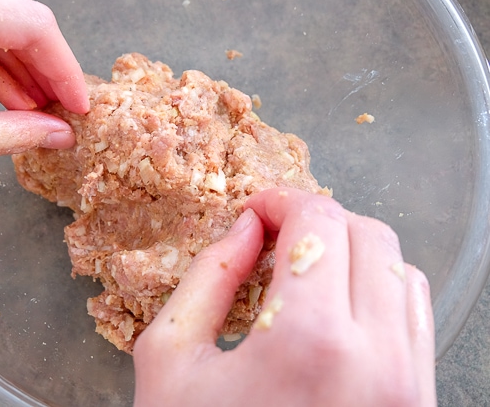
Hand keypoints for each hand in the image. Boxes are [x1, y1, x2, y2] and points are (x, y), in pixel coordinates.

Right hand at [133, 188, 435, 406]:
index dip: (280, 201)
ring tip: (304, 272)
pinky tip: (335, 308)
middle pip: (367, 234)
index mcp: (308, 341)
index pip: (318, 221)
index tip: (255, 211)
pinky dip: (377, 290)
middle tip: (274, 238)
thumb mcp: (170, 360)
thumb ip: (206, 278)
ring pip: (400, 269)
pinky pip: (415, 315)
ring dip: (350, 251)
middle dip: (316, 220)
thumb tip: (245, 229)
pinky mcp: (418, 403)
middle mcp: (376, 358)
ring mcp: (408, 385)